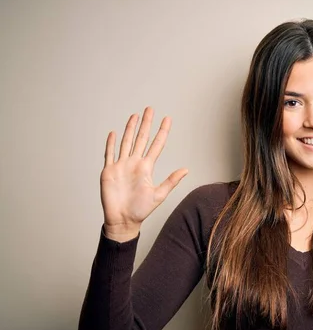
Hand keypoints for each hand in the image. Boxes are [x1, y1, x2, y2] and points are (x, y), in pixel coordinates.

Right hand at [101, 107, 187, 235]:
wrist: (123, 220)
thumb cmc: (141, 210)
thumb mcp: (159, 195)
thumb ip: (171, 181)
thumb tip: (186, 169)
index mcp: (146, 168)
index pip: (156, 145)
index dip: (162, 132)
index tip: (167, 119)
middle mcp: (134, 163)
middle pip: (141, 139)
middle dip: (146, 124)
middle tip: (150, 109)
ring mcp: (121, 166)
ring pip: (126, 142)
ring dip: (130, 129)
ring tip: (135, 116)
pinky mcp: (109, 171)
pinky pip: (109, 154)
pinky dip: (110, 144)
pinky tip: (113, 133)